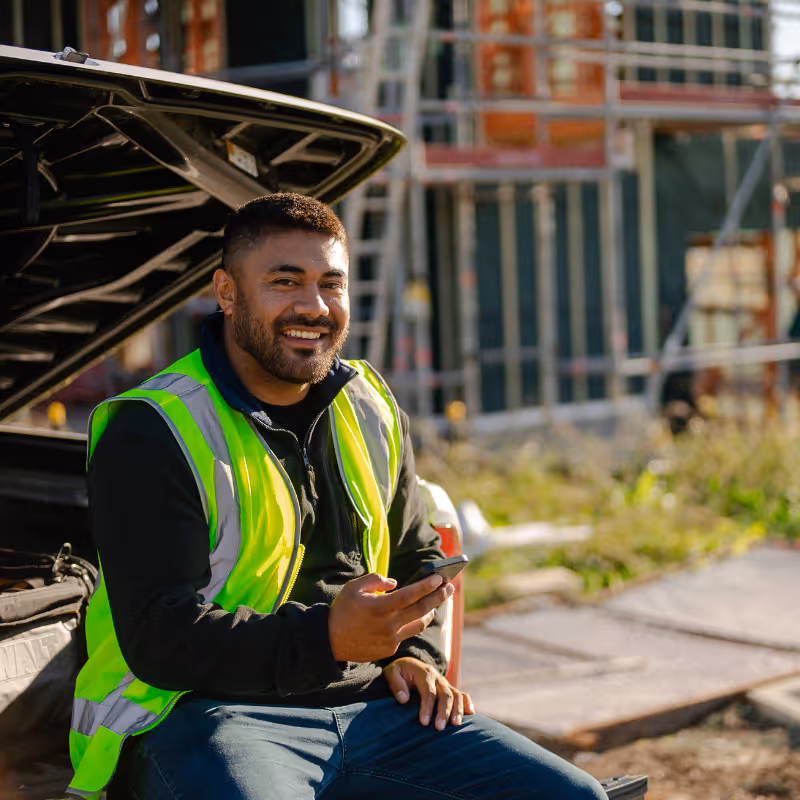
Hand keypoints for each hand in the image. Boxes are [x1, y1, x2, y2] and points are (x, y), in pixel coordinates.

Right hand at [328, 573, 453, 662]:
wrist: (330, 642)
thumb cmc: (342, 611)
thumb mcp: (354, 587)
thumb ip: (376, 580)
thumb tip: (395, 583)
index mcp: (381, 607)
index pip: (411, 595)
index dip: (427, 586)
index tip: (440, 578)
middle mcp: (390, 624)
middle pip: (422, 609)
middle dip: (438, 597)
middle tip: (450, 587)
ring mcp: (392, 639)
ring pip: (419, 624)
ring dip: (430, 612)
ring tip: (436, 602)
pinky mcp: (390, 649)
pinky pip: (406, 634)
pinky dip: (411, 623)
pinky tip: (414, 616)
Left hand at [383, 656, 474, 729]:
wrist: (408, 664)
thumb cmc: (399, 672)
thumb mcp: (391, 672)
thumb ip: (396, 684)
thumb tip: (403, 699)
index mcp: (424, 672)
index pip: (428, 691)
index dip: (427, 706)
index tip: (423, 722)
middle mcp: (437, 677)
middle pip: (445, 694)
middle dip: (443, 711)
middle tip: (439, 728)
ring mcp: (445, 683)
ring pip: (456, 695)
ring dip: (457, 710)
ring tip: (456, 725)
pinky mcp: (449, 689)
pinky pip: (461, 694)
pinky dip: (467, 703)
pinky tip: (471, 713)